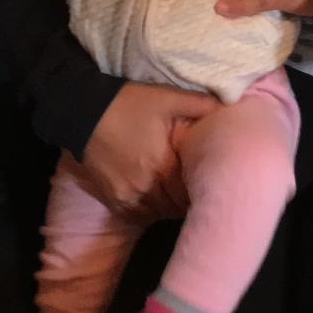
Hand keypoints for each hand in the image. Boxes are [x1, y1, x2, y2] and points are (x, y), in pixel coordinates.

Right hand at [80, 82, 216, 218]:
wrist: (83, 111)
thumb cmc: (128, 104)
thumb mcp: (167, 97)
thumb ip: (200, 104)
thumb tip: (229, 104)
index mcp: (162, 166)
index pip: (188, 194)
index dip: (198, 192)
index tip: (206, 185)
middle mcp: (145, 187)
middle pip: (172, 207)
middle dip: (183, 201)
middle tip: (193, 192)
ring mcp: (126, 195)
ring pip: (154, 213)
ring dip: (165, 207)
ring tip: (174, 196)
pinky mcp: (110, 197)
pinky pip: (134, 214)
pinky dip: (146, 211)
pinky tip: (152, 200)